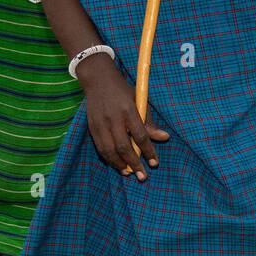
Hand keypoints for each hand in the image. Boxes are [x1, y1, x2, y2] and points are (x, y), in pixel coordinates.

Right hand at [80, 59, 168, 179]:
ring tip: (129, 173)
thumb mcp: (140, 101)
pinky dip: (109, 159)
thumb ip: (149, 122)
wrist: (98, 80)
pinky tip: (117, 165)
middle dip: (134, 164)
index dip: (148, 151)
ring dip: (120, 164)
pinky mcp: (91, 127)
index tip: (155, 163)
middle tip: (143, 176)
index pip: (140, 135)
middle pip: (124, 146)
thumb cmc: (123, 91)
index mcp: (128, 110)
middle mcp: (113, 118)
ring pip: (109, 150)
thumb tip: (164, 138)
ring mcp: (100, 123)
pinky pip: (100, 147)